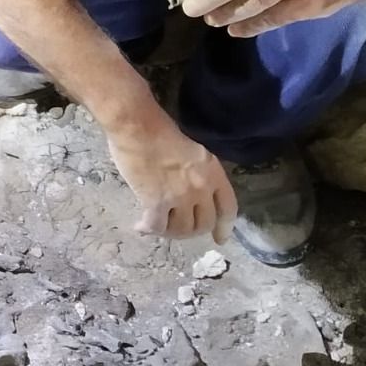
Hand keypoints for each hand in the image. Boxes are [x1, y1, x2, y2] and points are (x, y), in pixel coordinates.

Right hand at [107, 119, 235, 243]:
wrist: (138, 126)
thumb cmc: (161, 130)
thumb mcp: (193, 152)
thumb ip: (199, 174)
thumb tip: (191, 193)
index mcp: (213, 173)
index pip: (228, 208)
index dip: (225, 227)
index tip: (219, 239)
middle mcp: (202, 188)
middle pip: (204, 224)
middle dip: (191, 230)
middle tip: (176, 227)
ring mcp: (180, 197)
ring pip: (182, 230)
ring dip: (170, 232)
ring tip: (158, 226)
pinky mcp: (157, 203)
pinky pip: (157, 227)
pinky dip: (148, 230)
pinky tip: (140, 227)